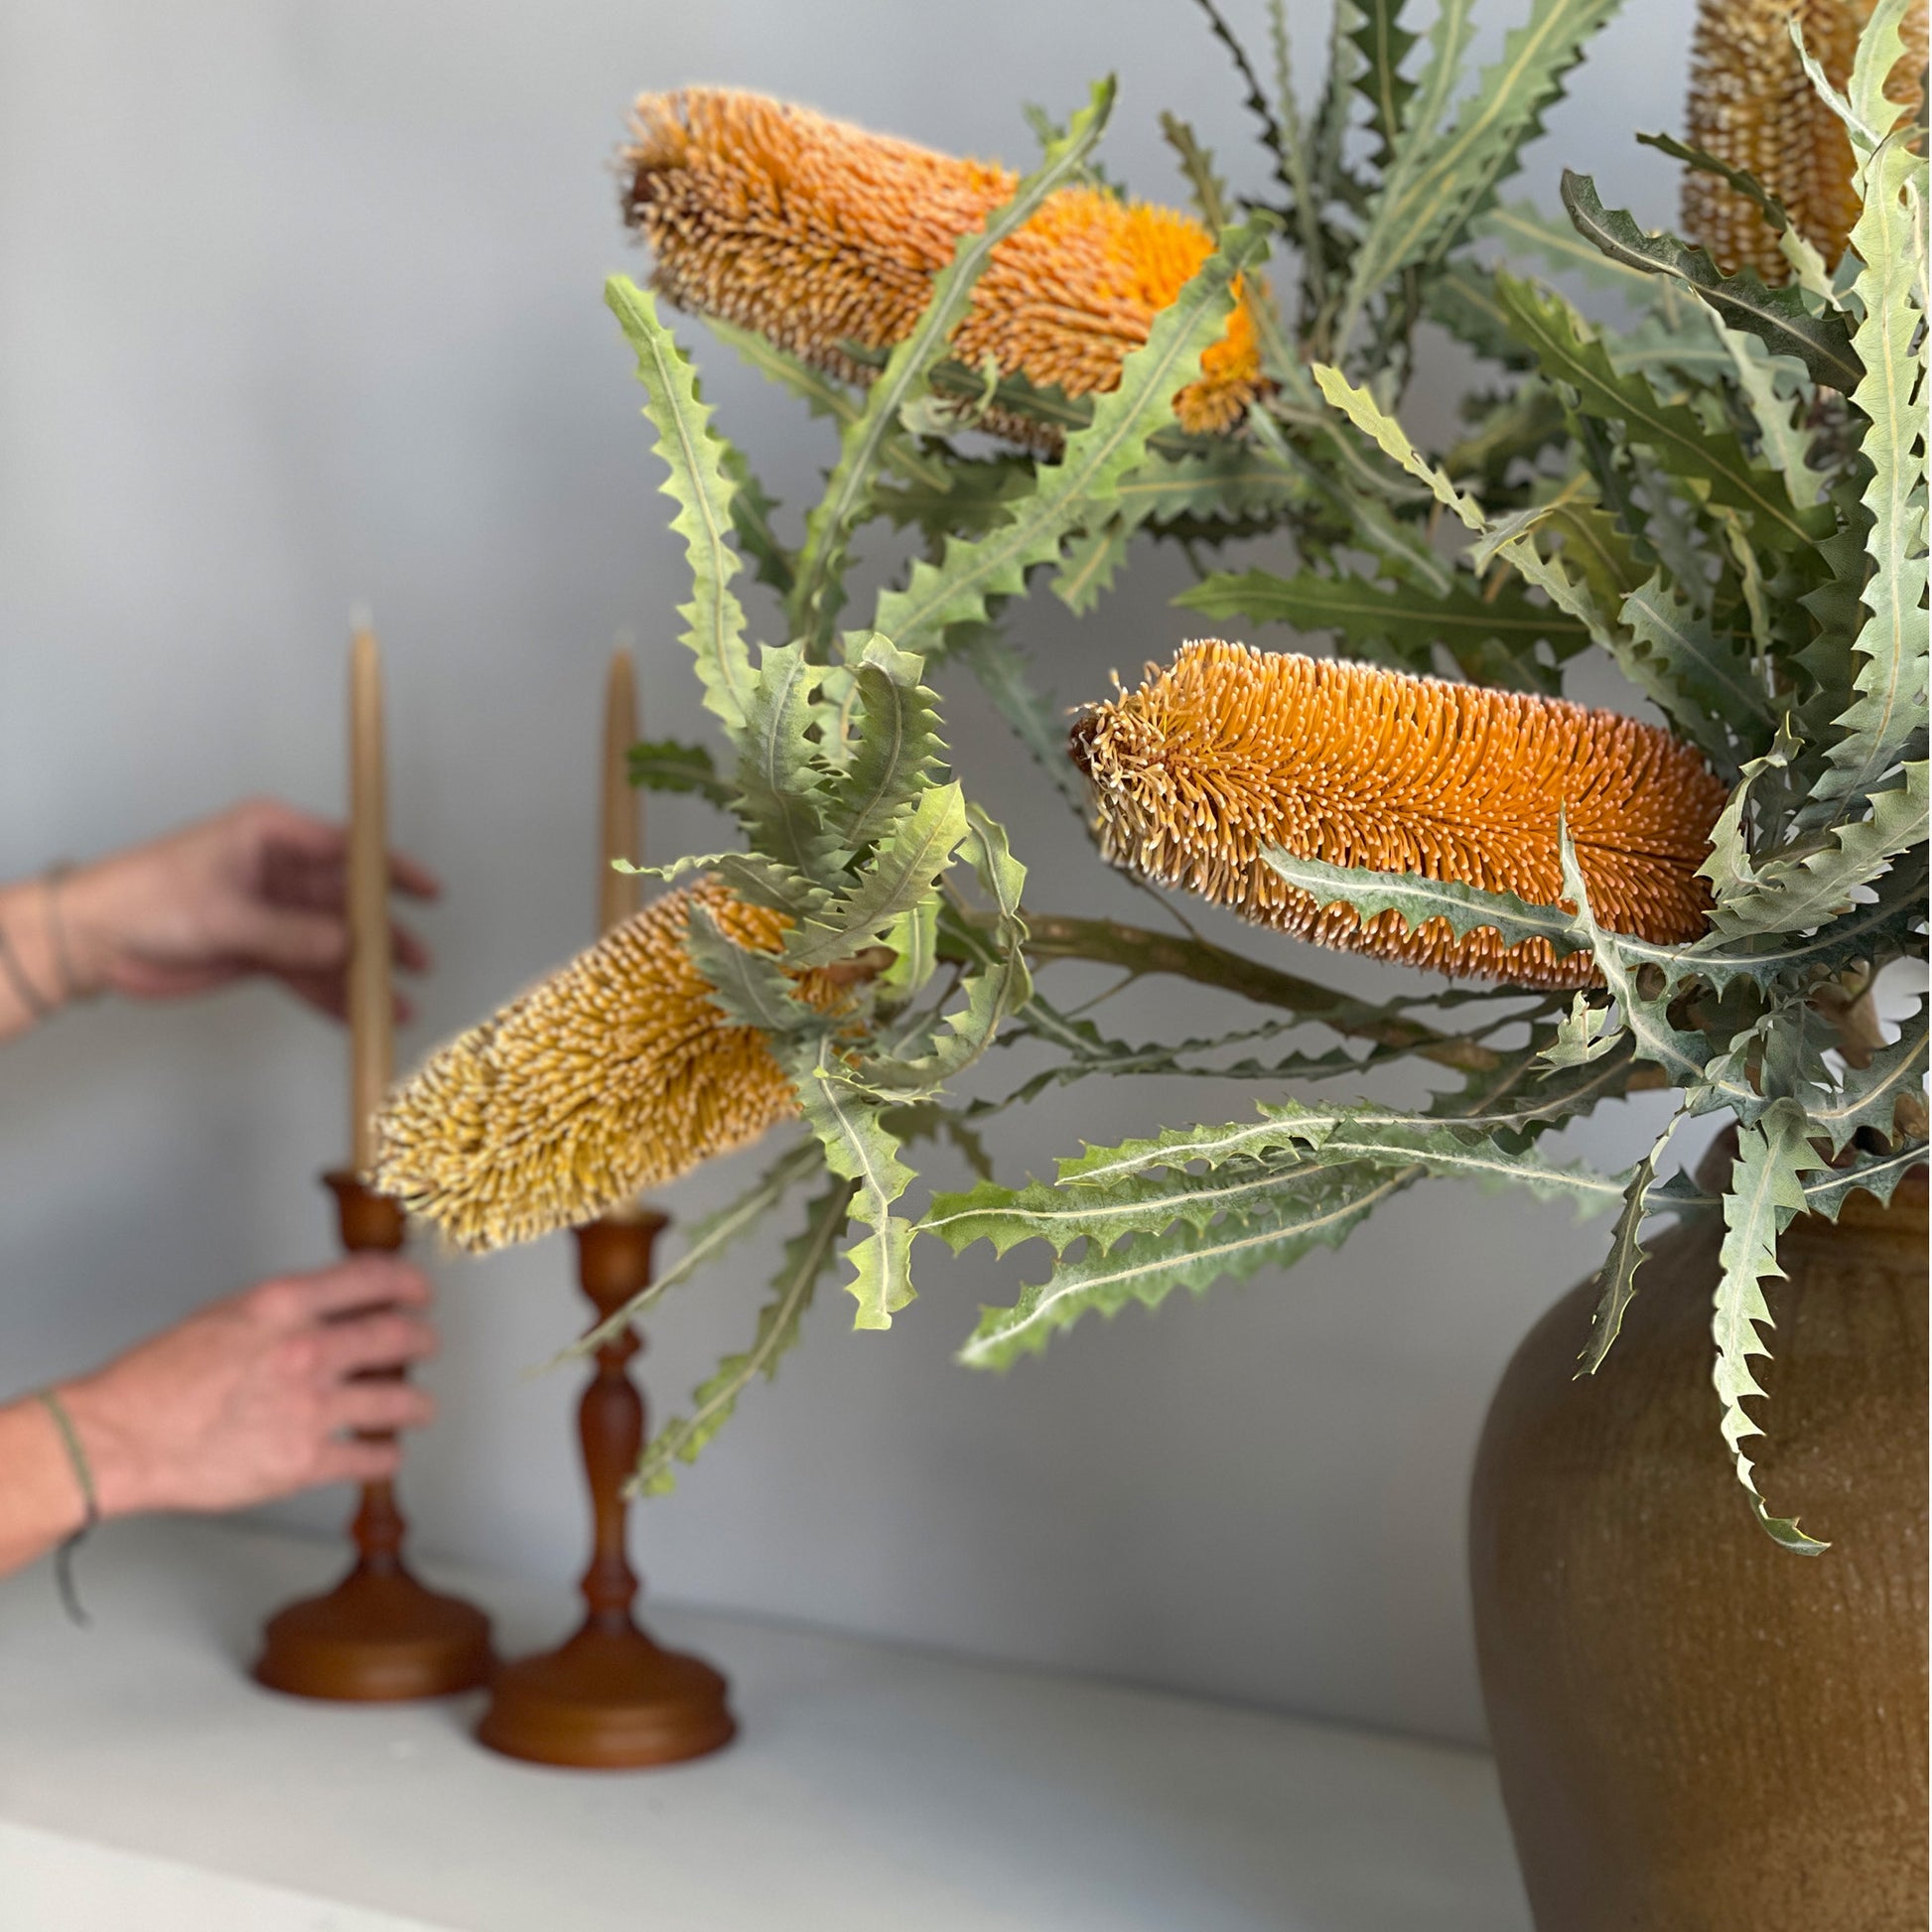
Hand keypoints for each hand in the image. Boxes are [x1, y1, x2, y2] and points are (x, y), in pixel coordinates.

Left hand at [57, 798, 437, 1020]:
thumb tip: (348, 945)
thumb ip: (290, 932)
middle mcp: (279, 873)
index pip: (346, 848)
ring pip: (333, 944)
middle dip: (383, 934)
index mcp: (271, 837)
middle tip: (417, 961)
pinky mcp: (262, 952)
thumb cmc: (145, 897)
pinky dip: (332, 995)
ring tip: (394, 1005)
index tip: (428, 890)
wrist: (95, 941)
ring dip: (362, 974)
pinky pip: (309, 974)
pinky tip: (358, 1015)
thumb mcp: (224, 912)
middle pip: (348, 903)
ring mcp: (273, 915)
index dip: (390, 869)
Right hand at [59, 1257, 438, 1515]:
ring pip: (398, 1400)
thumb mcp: (225, 1315)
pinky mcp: (304, 1460)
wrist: (119, 1437)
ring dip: (417, 1403)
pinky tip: (387, 1453)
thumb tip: (328, 1309)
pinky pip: (370, 1457)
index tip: (418, 1290)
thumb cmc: (154, 1380)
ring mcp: (310, 1407)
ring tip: (421, 1406)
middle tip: (427, 1343)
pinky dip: (386, 1455)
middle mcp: (306, 1350)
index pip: (371, 1277)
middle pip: (397, 1336)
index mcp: (283, 1305)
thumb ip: (282, 1311)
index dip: (407, 1282)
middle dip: (422, 1339)